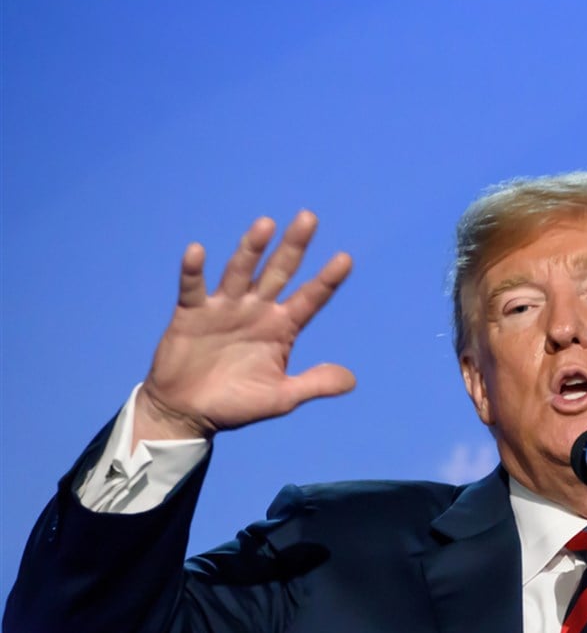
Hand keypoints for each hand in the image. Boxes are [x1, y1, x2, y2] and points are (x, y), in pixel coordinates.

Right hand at [133, 211, 354, 443]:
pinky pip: (192, 288)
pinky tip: (198, 251)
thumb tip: (351, 380)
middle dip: (294, 247)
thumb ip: (314, 384)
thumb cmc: (236, 404)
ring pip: (240, 272)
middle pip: (279, 272)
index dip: (327, 280)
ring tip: (266, 225)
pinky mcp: (191, 314)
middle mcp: (256, 310)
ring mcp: (224, 308)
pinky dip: (194, 270)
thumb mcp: (281, 398)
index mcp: (281, 327)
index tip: (346, 258)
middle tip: (309, 218)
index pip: (310, 298)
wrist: (188, 413)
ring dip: (251, 249)